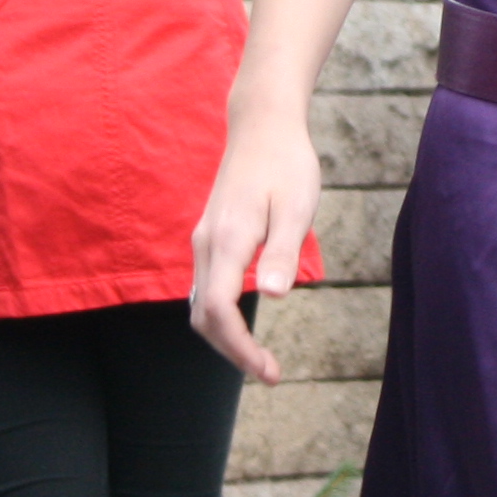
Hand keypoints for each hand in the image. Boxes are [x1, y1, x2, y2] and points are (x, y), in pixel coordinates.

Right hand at [191, 96, 316, 384]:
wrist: (263, 124)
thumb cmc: (286, 163)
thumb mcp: (295, 206)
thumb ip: (283, 251)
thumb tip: (275, 295)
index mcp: (227, 241)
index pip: (218, 311)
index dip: (239, 348)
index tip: (268, 371)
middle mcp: (206, 244)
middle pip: (202, 316)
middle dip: (231, 350)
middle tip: (269, 372)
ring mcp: (204, 240)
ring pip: (200, 304)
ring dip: (224, 336)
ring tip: (259, 357)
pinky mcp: (211, 236)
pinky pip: (206, 287)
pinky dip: (221, 314)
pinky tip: (246, 320)